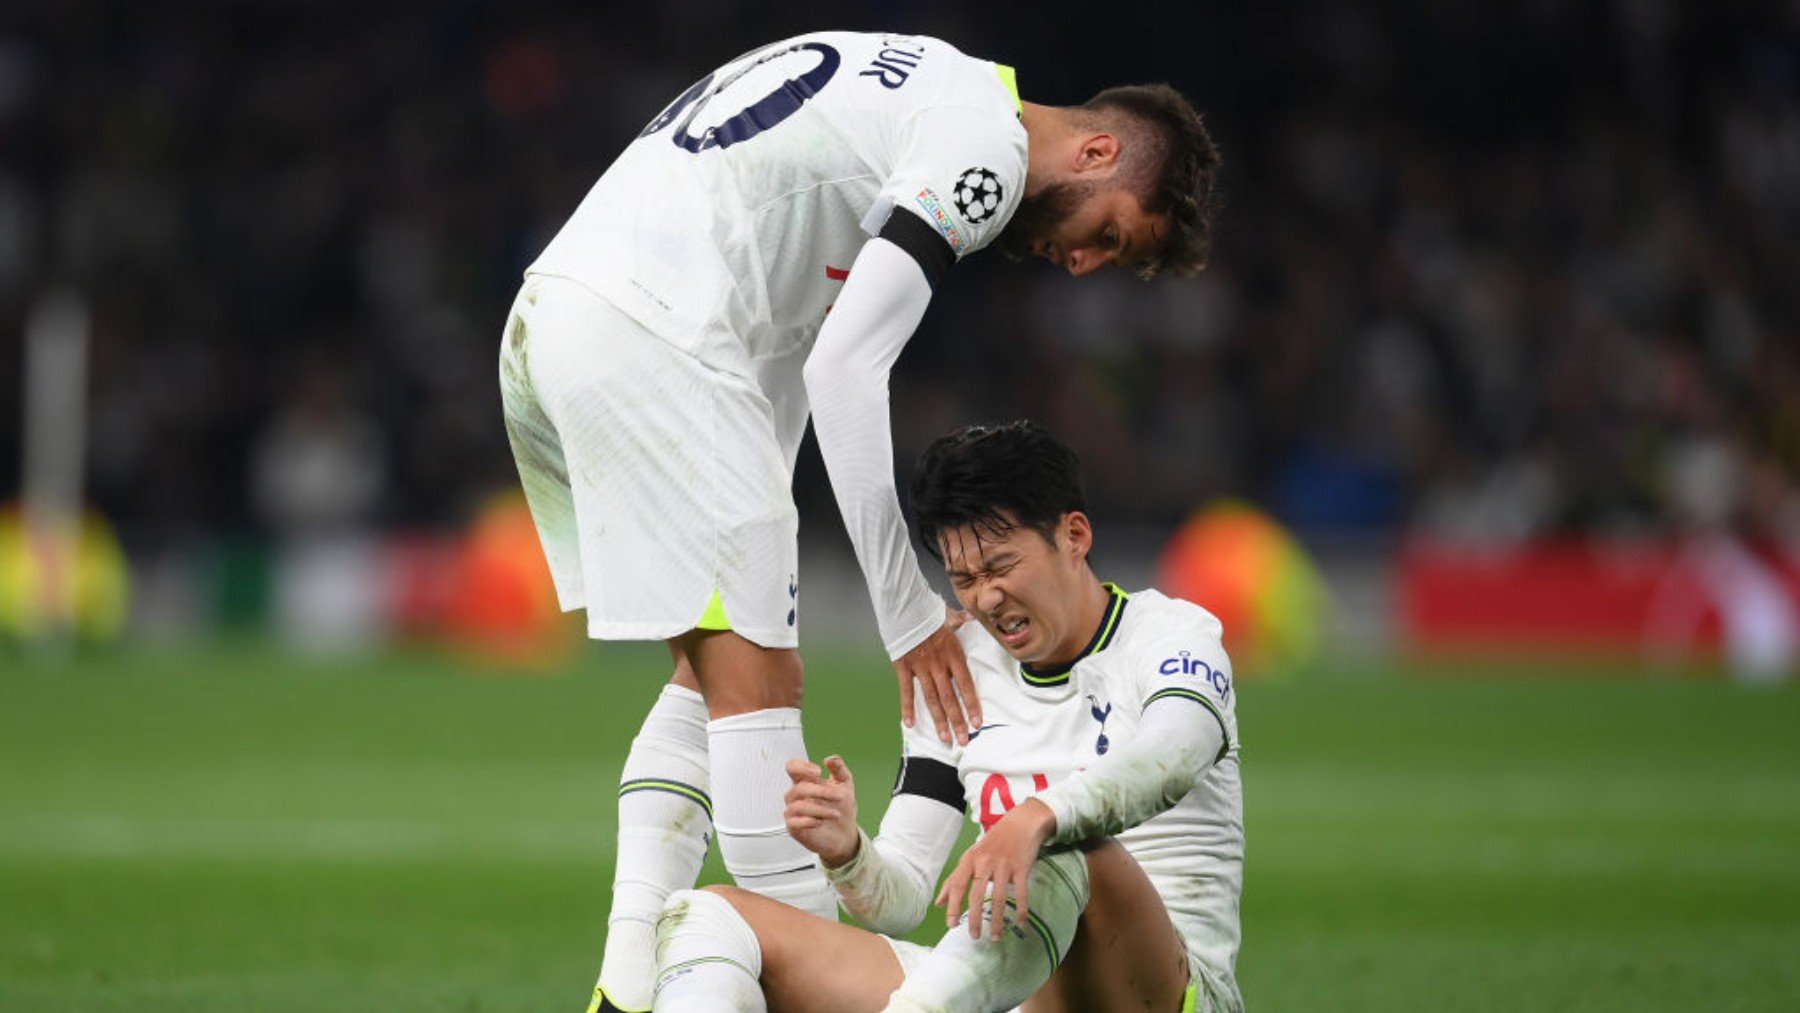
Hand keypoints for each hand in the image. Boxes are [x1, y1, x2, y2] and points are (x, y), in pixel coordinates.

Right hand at [784, 755, 860, 867]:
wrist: (846, 834)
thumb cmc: (842, 809)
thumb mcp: (845, 785)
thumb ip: (839, 770)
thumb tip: (830, 759)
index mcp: (806, 782)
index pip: (793, 768)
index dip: (801, 767)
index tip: (818, 772)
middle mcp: (797, 796)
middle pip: (800, 788)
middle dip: (822, 792)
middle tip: (839, 797)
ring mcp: (794, 811)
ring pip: (799, 805)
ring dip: (820, 809)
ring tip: (835, 814)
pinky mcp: (794, 827)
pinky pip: (794, 822)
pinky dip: (809, 821)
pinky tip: (821, 822)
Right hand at [894, 610, 980, 744]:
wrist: (904, 607)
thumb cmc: (928, 612)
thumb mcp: (950, 616)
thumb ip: (962, 623)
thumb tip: (972, 620)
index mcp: (953, 654)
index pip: (966, 685)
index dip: (971, 705)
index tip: (977, 723)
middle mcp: (939, 665)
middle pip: (950, 698)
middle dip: (957, 721)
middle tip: (963, 740)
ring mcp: (920, 668)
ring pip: (931, 699)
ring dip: (939, 721)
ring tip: (945, 738)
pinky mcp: (903, 668)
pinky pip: (906, 692)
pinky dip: (907, 708)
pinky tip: (909, 724)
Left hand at [936, 798, 1056, 939]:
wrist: (1021, 824)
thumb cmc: (993, 843)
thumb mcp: (971, 857)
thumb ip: (954, 879)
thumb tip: (939, 904)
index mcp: (970, 859)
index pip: (957, 885)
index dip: (953, 905)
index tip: (952, 924)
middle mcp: (985, 861)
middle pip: (977, 894)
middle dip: (974, 918)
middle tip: (974, 936)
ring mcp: (1004, 865)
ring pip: (999, 897)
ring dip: (997, 920)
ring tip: (995, 937)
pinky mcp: (1021, 867)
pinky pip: (1021, 893)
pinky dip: (1021, 910)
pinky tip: (1021, 923)